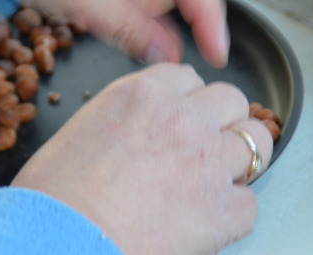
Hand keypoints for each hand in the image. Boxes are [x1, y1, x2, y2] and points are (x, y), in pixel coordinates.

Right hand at [11, 63, 272, 254]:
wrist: (59, 236)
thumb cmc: (56, 192)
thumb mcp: (86, 127)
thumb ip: (128, 114)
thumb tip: (146, 125)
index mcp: (143, 95)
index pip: (187, 76)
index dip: (188, 97)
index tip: (185, 112)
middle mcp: (182, 119)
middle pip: (230, 98)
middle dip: (220, 118)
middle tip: (204, 141)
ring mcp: (208, 160)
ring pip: (256, 139)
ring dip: (240, 155)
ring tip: (218, 174)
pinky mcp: (222, 209)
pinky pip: (249, 202)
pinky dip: (233, 210)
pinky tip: (209, 217)